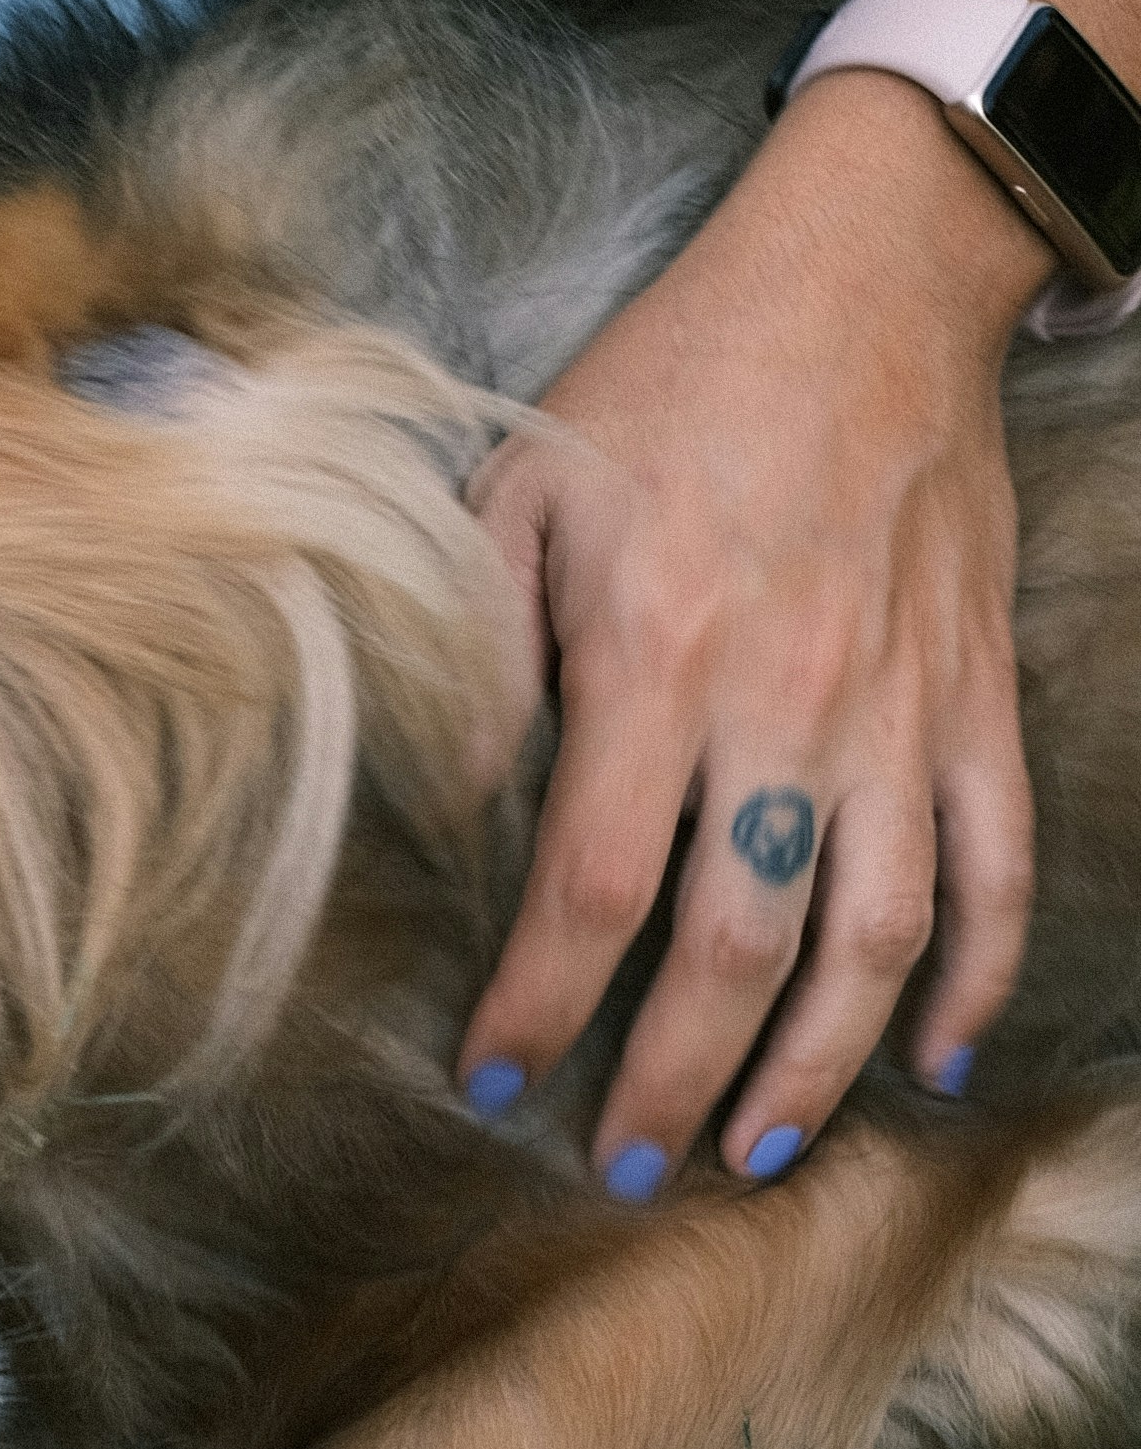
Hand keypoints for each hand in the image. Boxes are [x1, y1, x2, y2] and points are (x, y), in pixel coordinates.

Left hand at [457, 75, 1046, 1185]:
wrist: (866, 282)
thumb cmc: (672, 384)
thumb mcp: (521, 488)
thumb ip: (482, 652)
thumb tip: (455, 805)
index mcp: (658, 652)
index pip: (591, 884)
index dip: (540, 1003)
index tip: (492, 1078)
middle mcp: (788, 701)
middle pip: (737, 945)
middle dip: (674, 1078)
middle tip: (629, 1167)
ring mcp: (902, 710)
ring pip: (875, 936)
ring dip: (817, 1065)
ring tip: (756, 1151)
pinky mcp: (978, 699)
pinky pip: (993, 866)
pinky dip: (972, 975)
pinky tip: (926, 1057)